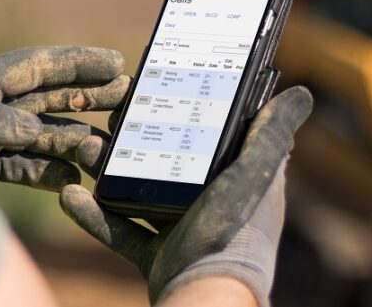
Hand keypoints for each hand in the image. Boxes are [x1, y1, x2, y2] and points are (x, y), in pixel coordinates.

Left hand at [0, 46, 130, 190]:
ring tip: (107, 149)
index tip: (116, 63)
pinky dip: (46, 173)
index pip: (35, 65)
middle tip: (126, 97)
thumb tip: (34, 130)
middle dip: (85, 97)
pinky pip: (21, 167)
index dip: (76, 63)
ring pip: (38, 136)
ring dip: (72, 141)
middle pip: (45, 97)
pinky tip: (72, 179)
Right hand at [59, 87, 312, 305]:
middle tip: (110, 116)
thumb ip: (271, 136)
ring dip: (109, 170)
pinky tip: (70, 195)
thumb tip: (302, 93)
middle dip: (135, 138)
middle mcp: (213, 204)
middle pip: (169, 159)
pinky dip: (95, 215)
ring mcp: (183, 232)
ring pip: (140, 192)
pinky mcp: (158, 257)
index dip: (191, 109)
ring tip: (83, 148)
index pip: (216, 134)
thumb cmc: (231, 237)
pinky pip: (120, 231)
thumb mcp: (252, 176)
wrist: (201, 299)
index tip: (158, 86)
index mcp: (239, 181)